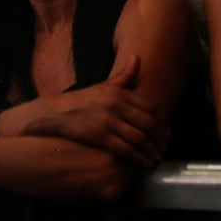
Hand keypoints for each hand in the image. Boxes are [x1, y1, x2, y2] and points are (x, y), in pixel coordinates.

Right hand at [24, 55, 165, 166]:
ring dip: (151, 151)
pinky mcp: (100, 136)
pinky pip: (126, 149)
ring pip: (139, 138)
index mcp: (119, 93)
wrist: (55, 114)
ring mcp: (108, 121)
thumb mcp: (103, 86)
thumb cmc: (82, 101)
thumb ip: (123, 75)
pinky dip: (138, 158)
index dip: (160, 123)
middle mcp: (115, 105)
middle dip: (159, 139)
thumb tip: (137, 57)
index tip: (165, 133)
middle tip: (163, 148)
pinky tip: (143, 163)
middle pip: (148, 124)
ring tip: (155, 158)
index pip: (150, 108)